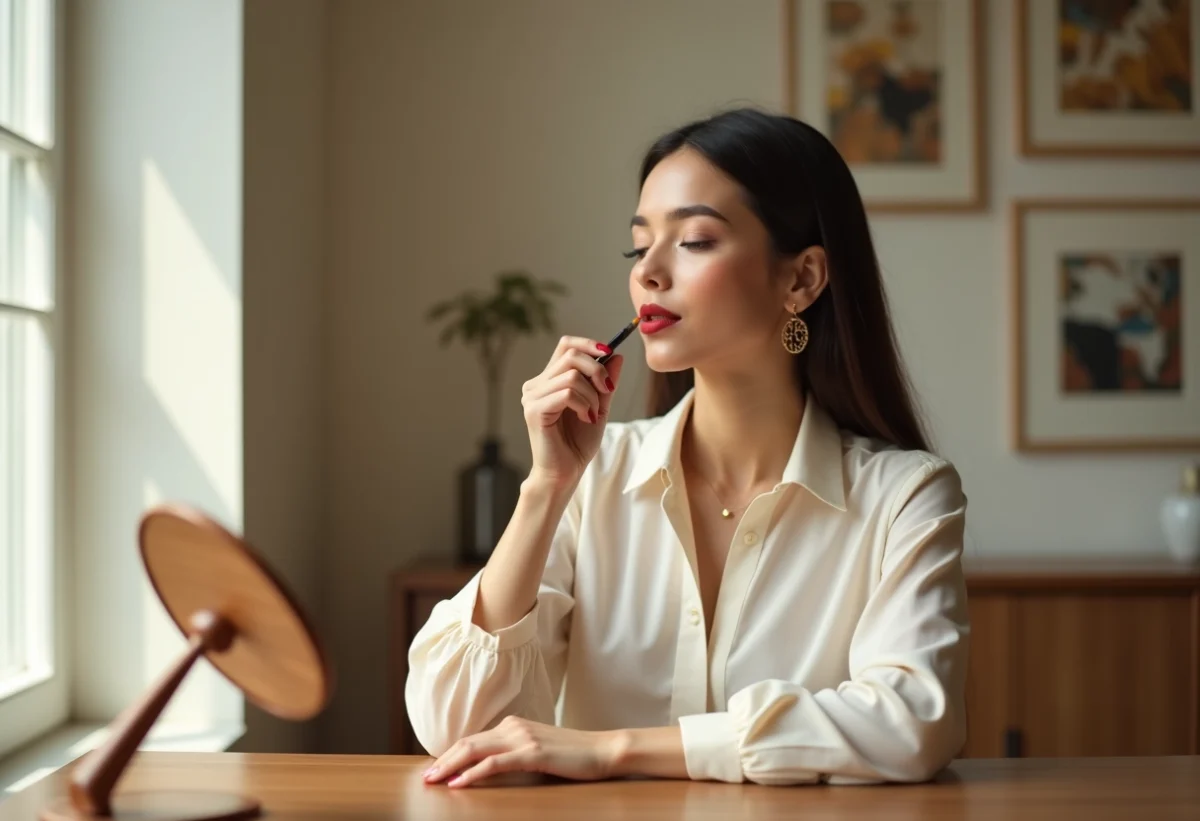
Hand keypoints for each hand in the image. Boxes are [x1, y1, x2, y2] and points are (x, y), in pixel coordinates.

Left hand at [422, 716, 621, 787]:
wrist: (603, 750)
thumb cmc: (574, 755)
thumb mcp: (539, 750)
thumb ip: (515, 753)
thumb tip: (490, 768)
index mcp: (514, 724)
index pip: (474, 739)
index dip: (450, 754)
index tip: (434, 769)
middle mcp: (514, 726)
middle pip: (468, 742)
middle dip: (442, 760)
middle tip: (425, 778)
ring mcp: (523, 738)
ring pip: (475, 750)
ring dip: (450, 766)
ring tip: (433, 780)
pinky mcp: (532, 753)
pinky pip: (495, 763)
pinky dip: (473, 773)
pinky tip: (459, 783)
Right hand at [521, 336, 624, 487]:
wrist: (566, 472)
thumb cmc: (578, 443)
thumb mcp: (599, 406)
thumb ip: (605, 382)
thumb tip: (617, 355)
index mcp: (548, 380)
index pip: (566, 345)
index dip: (589, 344)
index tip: (610, 352)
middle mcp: (536, 384)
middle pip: (571, 356)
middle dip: (597, 371)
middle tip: (607, 391)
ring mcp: (532, 396)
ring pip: (572, 376)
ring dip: (592, 395)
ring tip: (592, 414)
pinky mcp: (534, 410)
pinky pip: (567, 393)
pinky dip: (584, 404)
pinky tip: (585, 418)